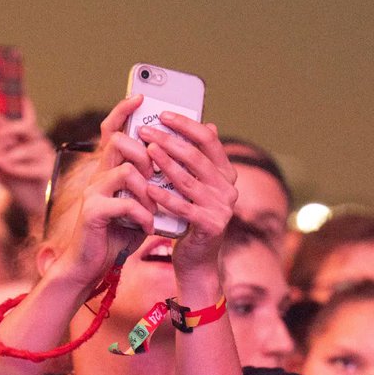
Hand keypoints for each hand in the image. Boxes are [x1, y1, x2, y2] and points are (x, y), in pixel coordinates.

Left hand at [0, 98, 55, 217]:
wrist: (37, 206)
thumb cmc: (20, 184)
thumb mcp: (2, 169)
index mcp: (27, 138)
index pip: (20, 117)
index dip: (11, 108)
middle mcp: (39, 142)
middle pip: (27, 126)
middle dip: (9, 128)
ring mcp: (47, 156)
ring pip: (32, 146)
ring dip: (13, 152)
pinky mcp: (51, 171)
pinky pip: (35, 167)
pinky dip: (19, 168)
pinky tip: (5, 169)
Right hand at [49, 96, 156, 292]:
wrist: (92, 264)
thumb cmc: (119, 233)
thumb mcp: (140, 205)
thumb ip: (153, 184)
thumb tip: (179, 164)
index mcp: (109, 169)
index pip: (112, 130)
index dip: (124, 110)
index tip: (142, 96)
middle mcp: (97, 175)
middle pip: (119, 142)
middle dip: (144, 155)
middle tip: (155, 176)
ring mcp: (93, 192)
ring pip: (124, 171)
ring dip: (147, 190)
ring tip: (153, 209)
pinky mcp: (93, 212)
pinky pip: (123, 202)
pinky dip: (142, 214)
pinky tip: (148, 226)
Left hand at [138, 116, 237, 280]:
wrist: (196, 259)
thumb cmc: (190, 217)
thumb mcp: (196, 185)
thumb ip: (200, 160)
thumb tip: (209, 124)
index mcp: (226, 173)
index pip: (208, 140)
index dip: (186, 125)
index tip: (163, 115)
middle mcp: (229, 189)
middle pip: (195, 157)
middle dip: (168, 141)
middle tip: (145, 131)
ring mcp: (222, 208)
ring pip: (187, 180)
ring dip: (164, 163)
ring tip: (144, 151)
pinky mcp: (211, 226)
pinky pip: (183, 207)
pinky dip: (164, 197)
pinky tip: (148, 187)